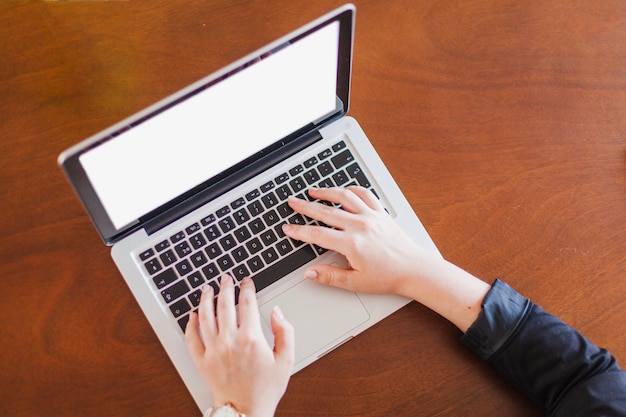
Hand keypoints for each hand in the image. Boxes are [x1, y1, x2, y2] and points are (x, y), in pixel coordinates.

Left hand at [185, 275, 294, 416]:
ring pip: (206, 316)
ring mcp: (214, 350)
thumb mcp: (286, 360)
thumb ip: (285, 332)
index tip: (247, 281)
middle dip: (226, 287)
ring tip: (206, 288)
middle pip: (225, 304)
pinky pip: (192, 338)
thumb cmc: (266, 389)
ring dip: (206, 299)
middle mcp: (230, 340)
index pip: (247, 303)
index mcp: (251, 338)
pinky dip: (190, 324)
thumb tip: (277, 312)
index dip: (247, 288)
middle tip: (226, 278)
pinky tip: (192, 315)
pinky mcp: (202, 361)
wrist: (246, 412)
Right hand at [282, 186, 427, 297]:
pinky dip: (352, 189)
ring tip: (312, 191)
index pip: (317, 234)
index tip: (288, 228)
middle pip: (326, 211)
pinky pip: (364, 195)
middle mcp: (360, 226)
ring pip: (344, 197)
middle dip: (305, 206)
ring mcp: (371, 216)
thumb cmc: (388, 277)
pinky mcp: (381, 213)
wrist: (413, 270)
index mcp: (351, 244)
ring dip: (326, 192)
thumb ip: (330, 276)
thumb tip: (310, 273)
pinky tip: (343, 190)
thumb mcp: (356, 282)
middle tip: (292, 202)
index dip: (299, 231)